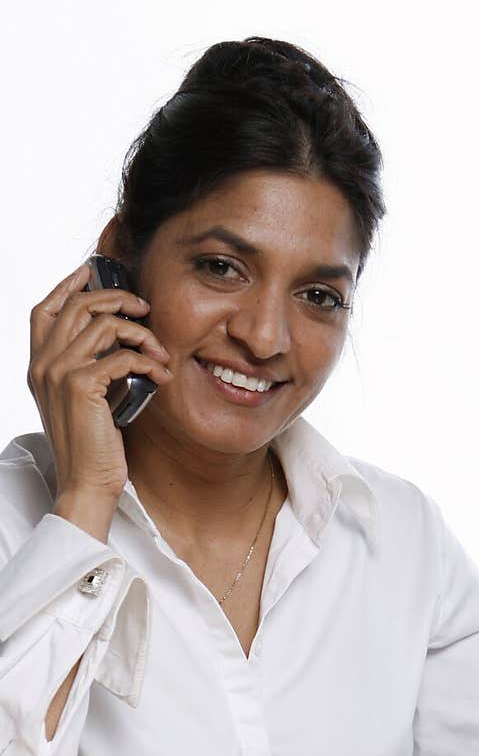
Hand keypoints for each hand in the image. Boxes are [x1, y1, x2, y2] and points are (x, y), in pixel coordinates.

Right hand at [28, 263, 172, 504]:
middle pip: (78, 305)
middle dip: (116, 298)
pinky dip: (149, 362)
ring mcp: (58, 373)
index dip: (68, 285)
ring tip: (160, 352)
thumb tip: (121, 338)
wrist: (87, 483)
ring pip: (104, 325)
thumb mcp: (87, 398)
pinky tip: (162, 375)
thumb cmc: (93, 445)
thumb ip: (90, 366)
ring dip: (141, 333)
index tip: (92, 272)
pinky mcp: (81, 386)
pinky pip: (123, 356)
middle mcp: (42, 364)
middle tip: (144, 309)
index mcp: (39, 365)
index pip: (44, 309)